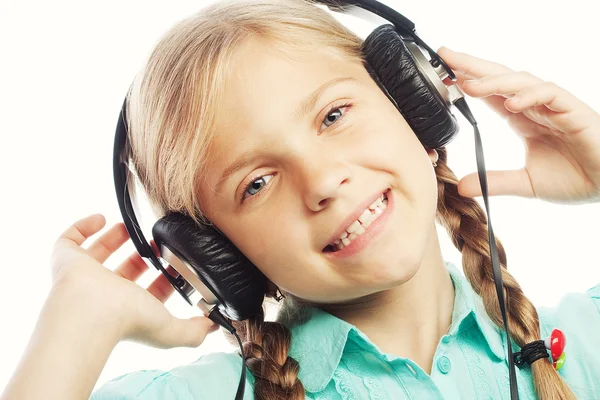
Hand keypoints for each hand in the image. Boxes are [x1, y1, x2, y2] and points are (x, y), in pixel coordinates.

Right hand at [50, 213, 217, 347]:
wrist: (89, 310)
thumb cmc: (126, 320)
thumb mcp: (170, 328)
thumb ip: (194, 331)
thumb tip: (214, 326)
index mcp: (128, 308)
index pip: (148, 292)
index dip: (163, 278)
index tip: (176, 261)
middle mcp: (105, 293)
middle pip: (123, 271)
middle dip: (140, 256)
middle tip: (154, 242)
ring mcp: (84, 275)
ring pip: (97, 255)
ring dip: (113, 239)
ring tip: (127, 226)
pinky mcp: (66, 259)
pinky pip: (70, 240)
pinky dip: (83, 227)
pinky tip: (101, 218)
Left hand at [437, 46, 599, 204]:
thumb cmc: (576, 177)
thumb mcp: (527, 183)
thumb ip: (495, 181)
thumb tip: (461, 186)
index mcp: (523, 118)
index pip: (490, 94)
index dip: (468, 82)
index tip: (442, 76)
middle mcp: (536, 107)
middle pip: (500, 78)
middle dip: (473, 66)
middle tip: (445, 56)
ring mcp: (555, 106)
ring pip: (522, 82)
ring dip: (494, 81)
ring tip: (469, 84)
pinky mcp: (574, 110)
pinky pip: (550, 94)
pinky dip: (530, 95)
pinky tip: (511, 102)